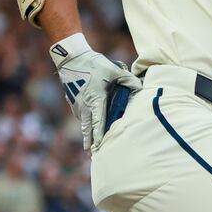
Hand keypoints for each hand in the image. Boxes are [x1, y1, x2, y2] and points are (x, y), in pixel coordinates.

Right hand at [50, 33, 141, 151]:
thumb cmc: (93, 64)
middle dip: (90, 141)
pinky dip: (83, 121)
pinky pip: (79, 114)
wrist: (72, 58)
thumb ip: (128, 80)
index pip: (98, 123)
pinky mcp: (72, 100)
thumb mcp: (114, 71)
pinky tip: (86, 125)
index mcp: (95, 101)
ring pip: (82, 122)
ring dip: (86, 132)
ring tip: (89, 144)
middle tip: (92, 154)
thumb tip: (140, 87)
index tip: (99, 147)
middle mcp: (84, 105)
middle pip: (87, 128)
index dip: (99, 136)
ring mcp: (76, 104)